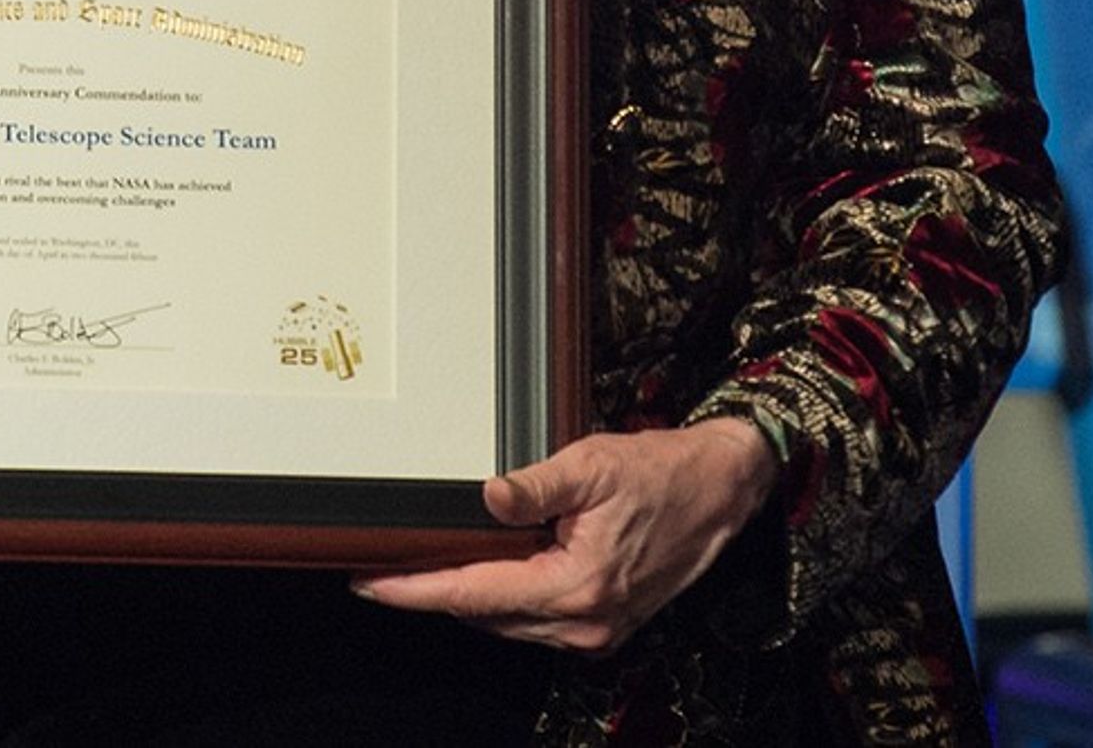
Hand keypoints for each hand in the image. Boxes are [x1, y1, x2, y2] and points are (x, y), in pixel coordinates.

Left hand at [351, 421, 777, 652]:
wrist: (721, 490)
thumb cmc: (662, 474)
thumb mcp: (591, 464)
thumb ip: (534, 485)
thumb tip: (487, 498)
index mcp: (577, 588)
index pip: (474, 594)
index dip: (416, 590)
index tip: (371, 583)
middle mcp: (585, 622)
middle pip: (483, 614)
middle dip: (432, 592)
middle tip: (384, 567)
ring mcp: (596, 629)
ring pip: (506, 620)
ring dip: (466, 596)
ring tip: (421, 567)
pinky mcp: (603, 623)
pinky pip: (533, 618)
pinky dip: (502, 597)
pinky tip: (482, 570)